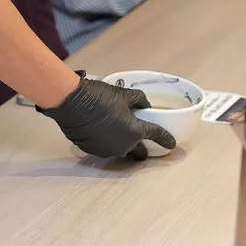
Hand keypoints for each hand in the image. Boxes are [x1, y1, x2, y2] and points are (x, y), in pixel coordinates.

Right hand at [38, 76, 175, 159]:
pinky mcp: (93, 151)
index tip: (172, 144)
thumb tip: (145, 105)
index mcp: (135, 131)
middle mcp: (124, 146)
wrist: (73, 103)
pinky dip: (108, 142)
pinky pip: (106, 148)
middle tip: (140, 138)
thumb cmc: (99, 96)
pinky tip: (101, 130)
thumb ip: (139, 100)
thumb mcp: (123, 93)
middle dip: (142, 147)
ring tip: (116, 129)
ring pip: (121, 151)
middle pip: (139, 153)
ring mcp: (107, 151)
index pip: (156, 136)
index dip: (166, 139)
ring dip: (123, 143)